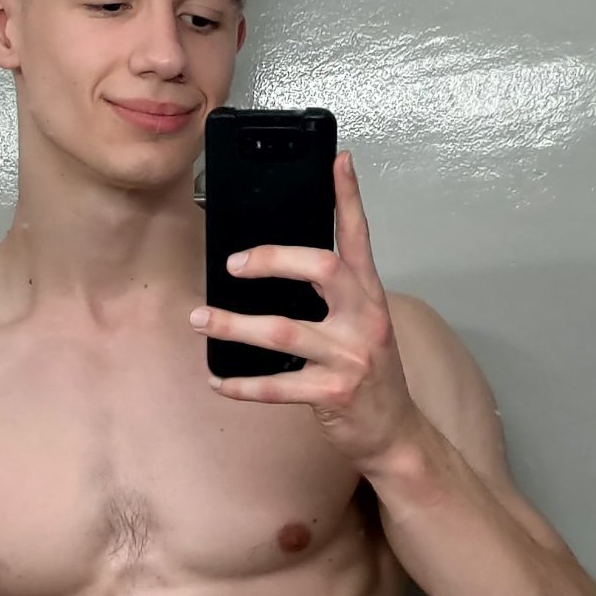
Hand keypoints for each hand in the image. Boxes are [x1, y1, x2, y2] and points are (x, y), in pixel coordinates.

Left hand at [189, 149, 420, 472]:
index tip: (338, 161)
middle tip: (234, 263)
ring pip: (284, 331)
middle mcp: (364, 320)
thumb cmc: (371, 377)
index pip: (360, 238)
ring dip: (234, 325)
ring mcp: (350, 358)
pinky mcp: (333, 393)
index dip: (349, 198)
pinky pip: (277, 386)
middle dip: (274, 260)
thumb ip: (335, 298)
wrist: (396, 433)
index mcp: (370, 298)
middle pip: (322, 269)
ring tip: (199, 318)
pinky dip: (243, 385)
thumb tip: (280, 270)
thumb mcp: (363, 327)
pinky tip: (219, 381)